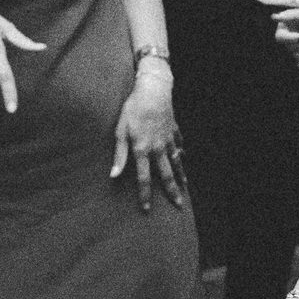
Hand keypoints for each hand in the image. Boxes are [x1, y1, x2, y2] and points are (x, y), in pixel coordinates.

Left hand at [113, 68, 187, 210]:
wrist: (153, 90)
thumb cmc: (133, 109)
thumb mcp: (120, 131)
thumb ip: (119, 155)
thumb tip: (114, 175)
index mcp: (142, 150)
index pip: (144, 178)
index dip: (145, 195)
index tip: (147, 208)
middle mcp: (158, 148)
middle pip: (166, 175)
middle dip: (172, 191)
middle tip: (179, 205)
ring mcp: (168, 139)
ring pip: (176, 162)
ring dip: (180, 176)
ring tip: (185, 187)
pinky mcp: (173, 130)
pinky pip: (178, 145)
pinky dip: (181, 153)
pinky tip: (183, 158)